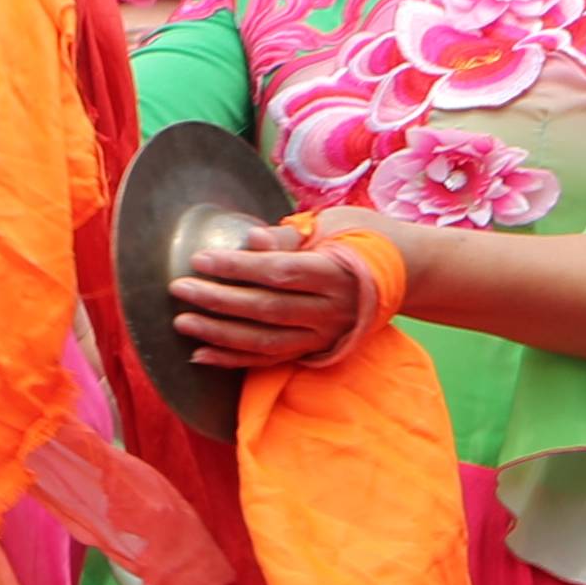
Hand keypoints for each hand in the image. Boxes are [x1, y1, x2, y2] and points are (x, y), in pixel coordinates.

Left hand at [172, 222, 369, 372]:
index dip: (238, 268)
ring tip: (182, 323)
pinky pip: (271, 360)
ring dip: (220, 335)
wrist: (407, 271)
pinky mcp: (316, 348)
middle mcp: (332, 309)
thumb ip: (289, 236)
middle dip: (219, 301)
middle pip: (268, 309)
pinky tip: (200, 355)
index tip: (200, 259)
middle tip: (178, 289)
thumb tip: (251, 240)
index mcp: (336, 272)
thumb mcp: (334, 224)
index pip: (280, 272)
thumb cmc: (363, 237)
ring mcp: (324, 334)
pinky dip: (234, 360)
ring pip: (267, 340)